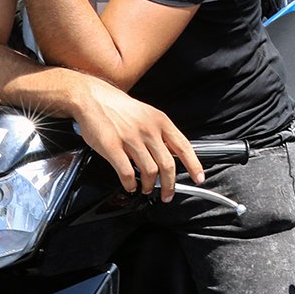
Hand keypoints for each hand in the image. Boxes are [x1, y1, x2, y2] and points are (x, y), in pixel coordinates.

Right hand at [72, 75, 202, 200]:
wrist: (95, 99)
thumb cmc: (122, 109)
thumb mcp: (150, 115)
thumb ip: (162, 133)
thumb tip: (175, 153)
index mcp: (161, 122)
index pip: (183, 146)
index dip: (193, 165)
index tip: (199, 177)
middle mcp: (148, 130)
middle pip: (167, 164)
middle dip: (170, 184)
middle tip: (168, 194)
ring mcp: (130, 139)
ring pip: (149, 170)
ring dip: (150, 185)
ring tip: (148, 188)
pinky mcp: (112, 147)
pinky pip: (126, 172)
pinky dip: (131, 184)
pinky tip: (131, 186)